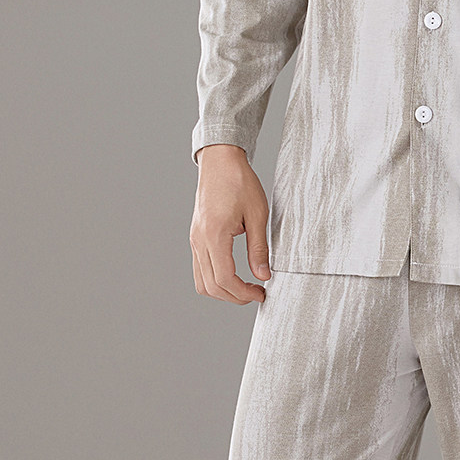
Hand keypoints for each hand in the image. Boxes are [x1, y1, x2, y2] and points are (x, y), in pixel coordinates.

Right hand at [191, 144, 270, 303]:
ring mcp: (195, 240)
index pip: (225, 279)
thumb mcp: (257, 214)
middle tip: (257, 293)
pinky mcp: (196, 238)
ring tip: (246, 287)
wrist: (220, 162)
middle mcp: (199, 241)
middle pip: (211, 286)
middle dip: (234, 297)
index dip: (243, 293)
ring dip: (223, 291)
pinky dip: (215, 280)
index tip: (261, 293)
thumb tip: (263, 275)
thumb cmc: (239, 182)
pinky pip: (200, 269)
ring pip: (202, 282)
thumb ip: (259, 248)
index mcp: (214, 235)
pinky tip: (234, 275)